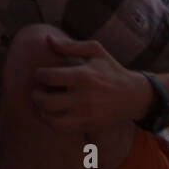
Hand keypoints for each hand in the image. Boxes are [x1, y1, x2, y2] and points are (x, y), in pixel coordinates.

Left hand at [30, 36, 146, 132]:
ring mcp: (86, 114)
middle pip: (47, 102)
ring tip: (40, 104)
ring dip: (40, 112)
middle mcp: (84, 97)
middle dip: (35, 95)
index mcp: (84, 76)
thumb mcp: (95, 51)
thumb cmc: (111, 70)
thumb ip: (70, 46)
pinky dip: (50, 122)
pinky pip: (62, 129)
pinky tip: (51, 113)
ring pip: (52, 120)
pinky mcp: (88, 126)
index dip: (38, 75)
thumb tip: (47, 39)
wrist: (133, 96)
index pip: (50, 77)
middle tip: (36, 90)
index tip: (40, 74)